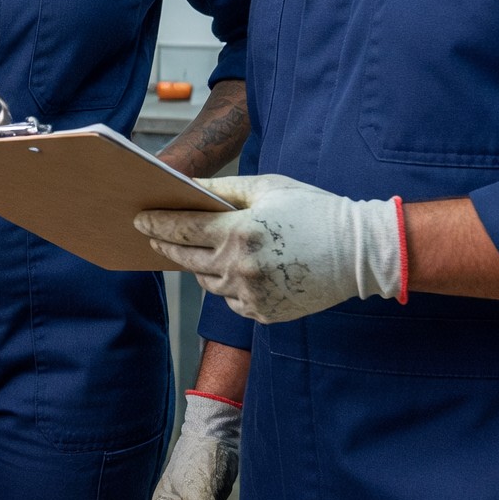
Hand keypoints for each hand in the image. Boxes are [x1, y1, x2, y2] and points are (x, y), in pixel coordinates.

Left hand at [134, 174, 399, 323]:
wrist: (359, 252)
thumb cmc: (314, 210)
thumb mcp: (269, 188)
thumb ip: (225, 188)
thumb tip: (189, 186)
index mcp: (240, 231)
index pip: (183, 229)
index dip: (157, 224)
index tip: (139, 220)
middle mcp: (241, 266)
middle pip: (186, 259)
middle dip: (166, 247)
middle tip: (153, 238)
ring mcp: (252, 294)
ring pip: (207, 282)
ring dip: (198, 266)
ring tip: (196, 253)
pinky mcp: (264, 313)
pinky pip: (230, 301)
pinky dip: (227, 286)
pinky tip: (232, 271)